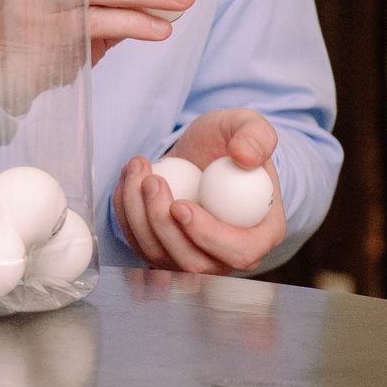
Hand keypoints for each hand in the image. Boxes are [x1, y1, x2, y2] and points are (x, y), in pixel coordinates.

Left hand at [113, 109, 282, 273]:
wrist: (203, 151)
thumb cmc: (230, 142)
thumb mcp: (248, 125)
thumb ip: (257, 135)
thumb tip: (245, 156)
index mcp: (261, 234)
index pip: (239, 252)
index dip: (207, 235)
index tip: (180, 205)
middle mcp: (227, 255)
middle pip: (193, 262)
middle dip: (163, 223)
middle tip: (152, 181)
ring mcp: (193, 256)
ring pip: (159, 255)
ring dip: (138, 214)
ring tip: (138, 169)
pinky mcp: (164, 250)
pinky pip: (139, 244)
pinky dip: (125, 213)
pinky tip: (128, 179)